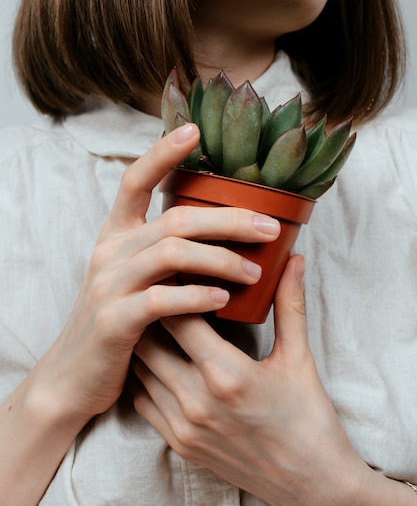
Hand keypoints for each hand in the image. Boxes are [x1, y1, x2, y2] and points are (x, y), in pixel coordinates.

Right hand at [35, 123, 279, 427]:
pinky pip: (162, 300)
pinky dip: (198, 297)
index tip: (195, 131)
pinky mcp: (114, 321)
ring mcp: (109, 285)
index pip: (134, 180)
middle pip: (175, 218)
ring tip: (256, 271)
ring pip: (172, 253)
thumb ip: (162, 252)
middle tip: (269, 227)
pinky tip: (225, 300)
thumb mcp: (132, 277)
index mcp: (116, 235)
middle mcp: (110, 251)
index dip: (162, 152)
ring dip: (222, 258)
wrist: (75, 375)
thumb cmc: (117, 321)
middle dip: (229, 218)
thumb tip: (215, 231)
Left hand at [132, 255, 366, 505]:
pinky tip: (161, 360)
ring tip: (154, 320)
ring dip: (145, 342)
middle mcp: (197, 402)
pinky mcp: (179, 445)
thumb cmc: (309, 419)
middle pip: (150, 340)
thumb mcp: (299, 358)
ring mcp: (183, 427)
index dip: (172, 288)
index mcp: (227, 375)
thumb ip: (290, 304)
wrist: (311, 484)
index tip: (172, 269)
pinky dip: (146, 376)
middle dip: (152, 312)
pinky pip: (143, 400)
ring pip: (141, 369)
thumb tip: (293, 259)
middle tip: (159, 290)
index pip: (179, 317)